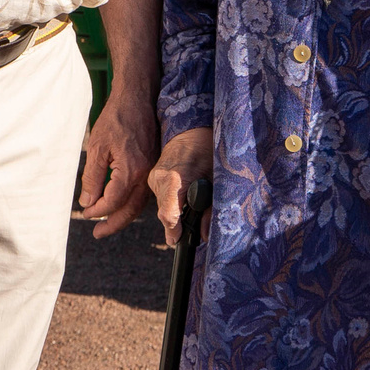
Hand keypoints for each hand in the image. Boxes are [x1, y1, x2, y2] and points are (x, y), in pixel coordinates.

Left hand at [78, 91, 157, 238]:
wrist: (137, 99)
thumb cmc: (115, 120)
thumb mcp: (96, 148)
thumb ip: (92, 178)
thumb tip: (88, 202)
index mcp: (131, 170)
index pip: (113, 202)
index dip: (97, 211)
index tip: (85, 213)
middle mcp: (146, 174)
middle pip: (130, 209)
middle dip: (113, 223)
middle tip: (98, 234)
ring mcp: (152, 169)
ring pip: (139, 202)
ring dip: (123, 215)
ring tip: (107, 224)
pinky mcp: (153, 164)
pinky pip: (144, 191)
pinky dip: (131, 202)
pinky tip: (120, 204)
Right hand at [147, 126, 212, 246]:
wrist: (193, 128)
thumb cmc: (209, 149)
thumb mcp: (216, 179)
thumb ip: (210, 209)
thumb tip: (203, 235)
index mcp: (174, 179)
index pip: (168, 215)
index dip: (174, 231)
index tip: (179, 241)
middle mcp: (159, 179)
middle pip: (164, 214)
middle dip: (177, 225)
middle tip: (189, 231)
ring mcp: (153, 177)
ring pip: (161, 207)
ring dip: (174, 214)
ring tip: (188, 214)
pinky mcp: (153, 176)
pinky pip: (160, 197)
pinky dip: (171, 203)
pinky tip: (183, 200)